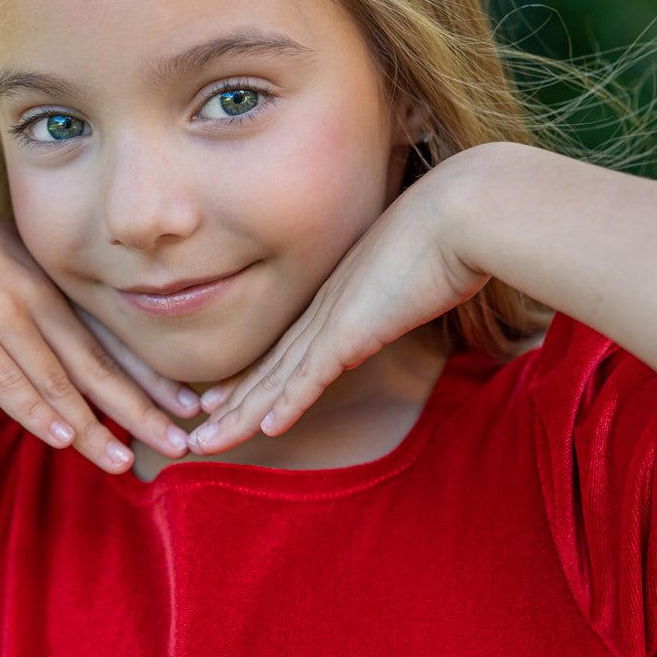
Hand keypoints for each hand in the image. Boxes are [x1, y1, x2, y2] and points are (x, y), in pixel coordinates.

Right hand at [0, 217, 197, 472]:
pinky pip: (6, 380)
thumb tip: (65, 344)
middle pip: (99, 364)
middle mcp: (37, 304)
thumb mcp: (7, 265)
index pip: (112, 339)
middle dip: (142, 407)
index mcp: (51, 288)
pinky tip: (62, 436)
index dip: (152, 374)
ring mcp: (3, 319)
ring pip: (58, 382)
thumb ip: (37, 302)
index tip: (190, 403)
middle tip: (181, 443)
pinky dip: (36, 410)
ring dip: (93, 426)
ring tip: (125, 460)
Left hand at [187, 165, 487, 453]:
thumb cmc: (448, 237)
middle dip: (232, 408)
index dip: (251, 381)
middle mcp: (324, 310)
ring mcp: (334, 320)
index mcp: (335, 299)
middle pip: (268, 370)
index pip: (284, 350)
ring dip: (242, 417)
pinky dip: (288, 403)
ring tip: (206, 444)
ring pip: (276, 380)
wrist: (458, 212)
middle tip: (198, 437)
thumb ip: (396, 294)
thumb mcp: (414, 274)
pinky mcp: (353, 330)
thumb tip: (401, 302)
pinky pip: (312, 375)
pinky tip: (266, 429)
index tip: (220, 401)